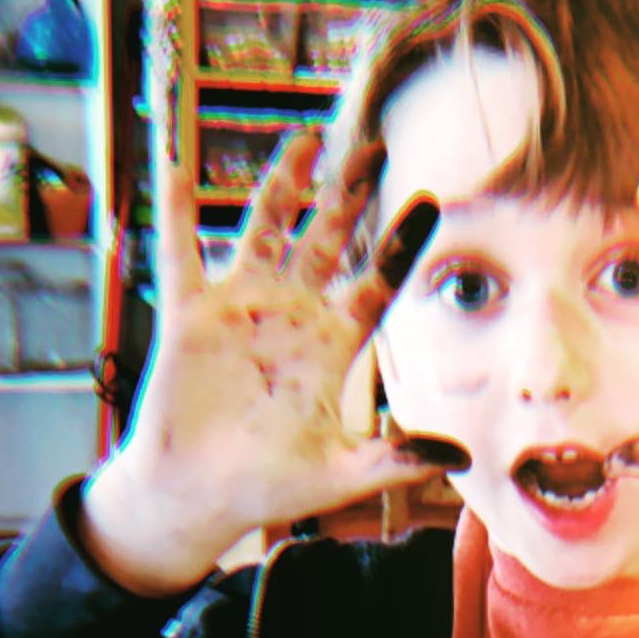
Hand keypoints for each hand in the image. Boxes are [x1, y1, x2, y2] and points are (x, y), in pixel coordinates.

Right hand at [82, 132, 451, 594]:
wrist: (198, 499)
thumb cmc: (270, 488)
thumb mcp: (340, 472)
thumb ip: (397, 459)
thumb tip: (462, 460)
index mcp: (333, 345)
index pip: (377, 282)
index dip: (400, 244)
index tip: (428, 202)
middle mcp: (293, 314)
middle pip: (328, 240)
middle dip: (349, 195)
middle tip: (374, 144)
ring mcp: (241, 308)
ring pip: (266, 228)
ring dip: (284, 184)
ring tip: (305, 138)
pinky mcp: (190, 314)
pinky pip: (181, 252)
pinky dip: (176, 210)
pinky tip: (176, 164)